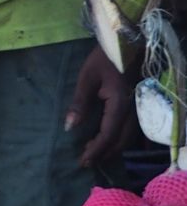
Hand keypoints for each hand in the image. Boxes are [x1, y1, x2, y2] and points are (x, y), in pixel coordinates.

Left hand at [67, 45, 135, 169]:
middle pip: (120, 140)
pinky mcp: (136, 104)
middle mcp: (131, 110)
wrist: (125, 43)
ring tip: (96, 155)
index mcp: (119, 104)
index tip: (82, 161)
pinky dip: (122, 139)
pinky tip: (112, 143)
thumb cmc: (104, 58)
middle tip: (87, 162)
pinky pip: (132, 129)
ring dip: (113, 148)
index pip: (108, 135)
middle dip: (104, 154)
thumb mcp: (86, 78)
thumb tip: (70, 128)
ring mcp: (136, 108)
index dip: (96, 150)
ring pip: (128, 137)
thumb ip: (79, 103)